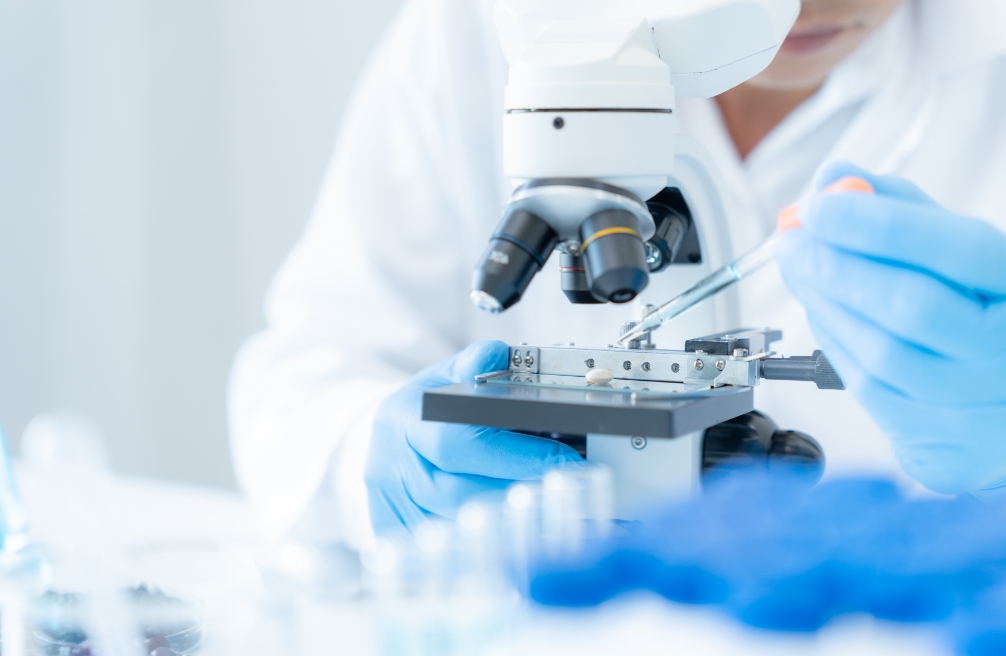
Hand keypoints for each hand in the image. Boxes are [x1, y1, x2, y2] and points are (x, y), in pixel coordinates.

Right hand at [365, 340, 583, 536]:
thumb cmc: (424, 409)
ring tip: (559, 513)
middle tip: (574, 493)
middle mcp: (390, 466)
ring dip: (513, 525)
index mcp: (403, 419)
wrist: (387, 441)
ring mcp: (390, 506)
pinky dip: (488, 547)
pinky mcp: (396, 535)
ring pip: (459, 527)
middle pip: (461, 494)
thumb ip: (473, 364)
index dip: (516, 456)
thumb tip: (494, 354)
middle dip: (523, 494)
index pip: (459, 443)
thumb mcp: (445, 376)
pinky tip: (522, 540)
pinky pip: (447, 551)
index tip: (565, 462)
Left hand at [776, 162, 1005, 495]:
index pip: (958, 250)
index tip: (820, 206)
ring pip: (880, 354)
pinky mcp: (942, 448)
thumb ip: (903, 208)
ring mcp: (980, 407)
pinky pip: (867, 389)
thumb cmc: (992, 313)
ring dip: (824, 304)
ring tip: (802, 270)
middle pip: (911, 306)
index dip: (879, 224)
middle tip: (793, 241)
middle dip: (835, 266)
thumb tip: (834, 180)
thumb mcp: (966, 251)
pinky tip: (825, 311)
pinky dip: (834, 341)